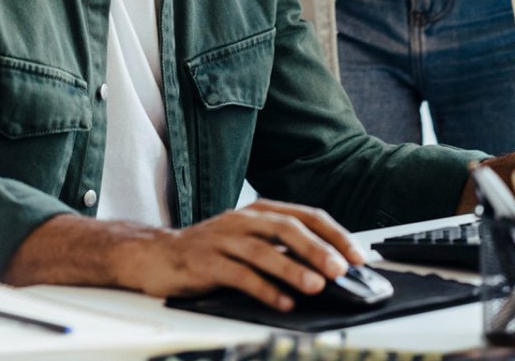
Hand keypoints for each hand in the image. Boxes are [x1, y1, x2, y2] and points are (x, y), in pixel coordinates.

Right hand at [114, 199, 365, 310]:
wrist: (157, 254)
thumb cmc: (211, 250)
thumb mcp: (250, 241)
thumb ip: (283, 249)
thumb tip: (328, 267)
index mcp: (259, 211)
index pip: (306, 215)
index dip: (335, 235)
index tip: (357, 256)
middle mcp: (242, 220)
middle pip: (287, 228)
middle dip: (317, 249)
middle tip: (340, 270)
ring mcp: (222, 239)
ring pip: (263, 251)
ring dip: (293, 269)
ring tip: (315, 286)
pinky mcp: (205, 262)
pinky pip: (239, 275)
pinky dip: (264, 289)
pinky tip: (282, 303)